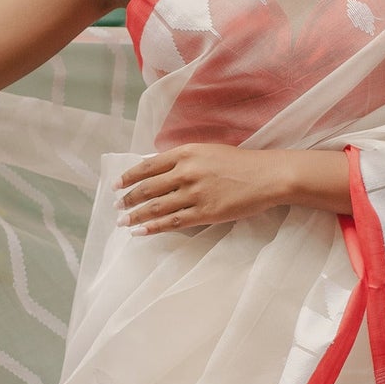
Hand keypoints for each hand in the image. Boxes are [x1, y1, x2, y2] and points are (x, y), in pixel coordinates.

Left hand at [114, 143, 287, 233]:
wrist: (267, 176)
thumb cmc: (239, 163)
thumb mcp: (207, 151)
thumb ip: (183, 159)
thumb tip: (156, 170)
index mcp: (186, 153)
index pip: (147, 166)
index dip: (128, 177)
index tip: (116, 185)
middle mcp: (186, 172)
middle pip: (147, 188)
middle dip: (128, 199)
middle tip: (116, 206)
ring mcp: (195, 194)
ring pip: (156, 207)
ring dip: (136, 215)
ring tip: (123, 222)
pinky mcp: (205, 213)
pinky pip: (172, 222)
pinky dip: (153, 228)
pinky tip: (140, 231)